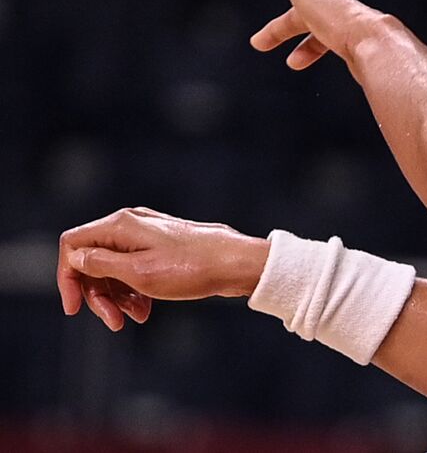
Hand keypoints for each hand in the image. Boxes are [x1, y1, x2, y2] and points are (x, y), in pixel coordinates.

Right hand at [58, 207, 268, 331]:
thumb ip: (101, 265)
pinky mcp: (161, 249)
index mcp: (121, 226)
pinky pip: (134, 271)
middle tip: (113, 322)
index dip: (67, 278)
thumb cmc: (191, 268)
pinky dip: (134, 292)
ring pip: (113, 270)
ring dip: (117, 298)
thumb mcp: (138, 272)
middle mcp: (131, 226)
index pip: (73, 245)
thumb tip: (75, 258)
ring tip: (136, 317)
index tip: (74, 309)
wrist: (236, 264)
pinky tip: (145, 311)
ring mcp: (147, 237)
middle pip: (92, 262)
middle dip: (98, 295)